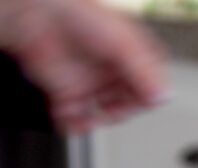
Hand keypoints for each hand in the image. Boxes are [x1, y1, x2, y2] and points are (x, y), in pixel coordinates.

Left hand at [0, 0, 165, 132]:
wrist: (35, 15)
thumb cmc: (77, 14)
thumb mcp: (121, 43)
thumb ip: (143, 72)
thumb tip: (162, 97)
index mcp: (129, 54)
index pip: (148, 86)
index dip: (147, 97)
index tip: (142, 102)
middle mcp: (109, 70)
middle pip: (125, 106)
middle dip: (119, 111)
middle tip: (112, 109)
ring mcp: (88, 83)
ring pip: (100, 116)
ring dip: (95, 121)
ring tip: (88, 115)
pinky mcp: (65, 93)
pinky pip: (74, 119)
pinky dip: (73, 125)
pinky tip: (71, 120)